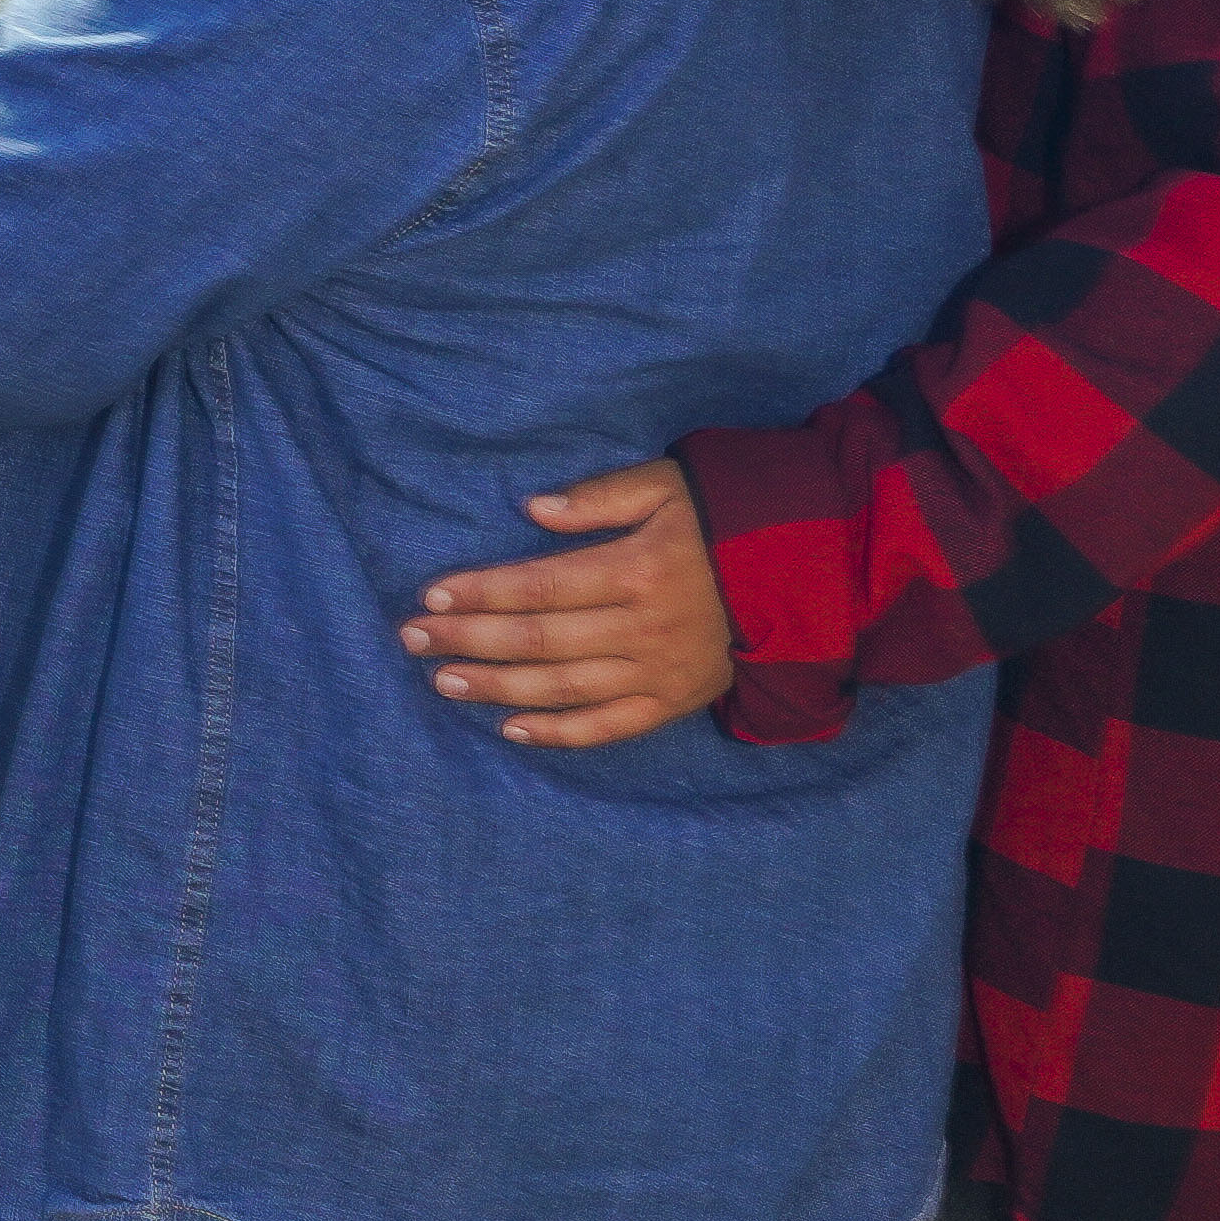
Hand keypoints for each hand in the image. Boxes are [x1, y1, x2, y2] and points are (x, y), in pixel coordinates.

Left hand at [407, 453, 725, 749]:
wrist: (807, 575)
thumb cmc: (727, 520)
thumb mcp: (669, 486)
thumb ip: (600, 497)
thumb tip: (532, 509)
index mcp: (637, 570)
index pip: (539, 587)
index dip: (481, 592)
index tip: (431, 594)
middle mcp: (642, 629)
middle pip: (538, 641)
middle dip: (468, 639)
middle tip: (412, 638)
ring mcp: (658, 673)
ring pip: (561, 689)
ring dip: (496, 687)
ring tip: (443, 680)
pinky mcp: (674, 703)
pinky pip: (607, 727)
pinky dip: (558, 733)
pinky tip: (509, 728)